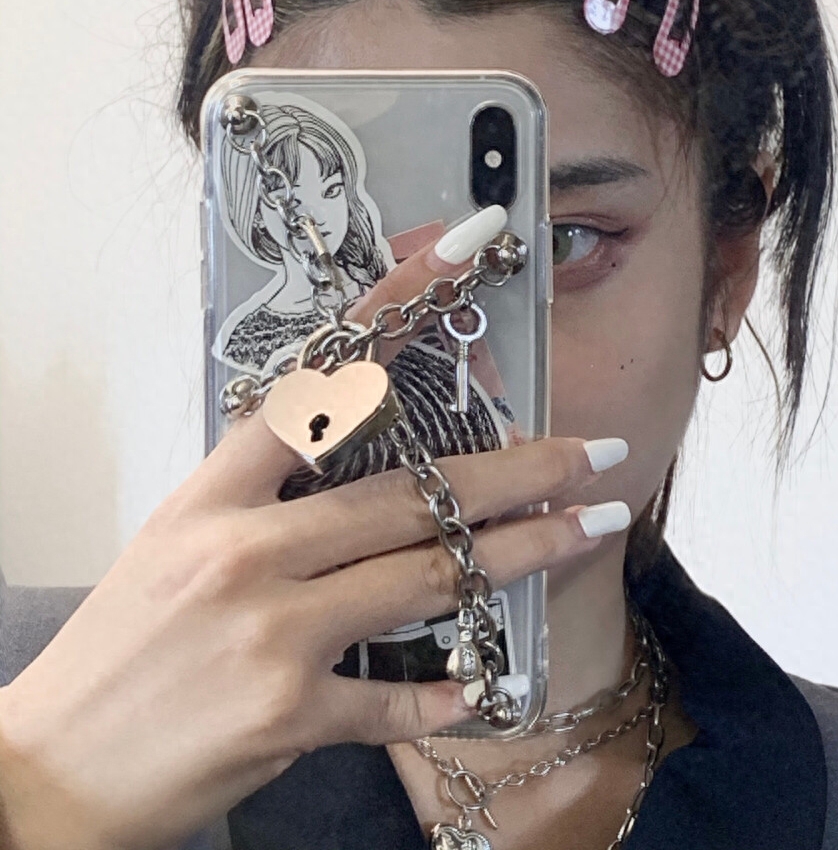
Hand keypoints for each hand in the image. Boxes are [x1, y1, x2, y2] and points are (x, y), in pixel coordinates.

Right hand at [0, 220, 626, 849]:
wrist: (49, 772)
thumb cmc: (122, 648)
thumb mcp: (178, 543)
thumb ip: (265, 500)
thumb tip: (355, 461)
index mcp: (214, 497)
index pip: (316, 384)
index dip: (392, 310)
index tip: (460, 253)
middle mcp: (246, 552)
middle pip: (410, 494)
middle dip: (517, 472)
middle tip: (594, 452)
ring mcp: (270, 634)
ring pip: (426, 579)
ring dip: (521, 555)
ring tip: (588, 528)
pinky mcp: (286, 715)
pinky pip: (395, 701)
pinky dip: (445, 695)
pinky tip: (486, 687)